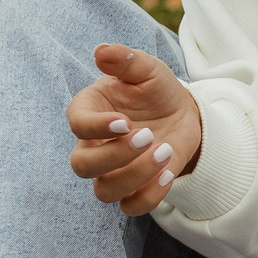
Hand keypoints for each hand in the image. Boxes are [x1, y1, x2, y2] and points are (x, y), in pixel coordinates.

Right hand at [66, 44, 203, 215]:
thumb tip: (103, 50)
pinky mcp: (133, 188)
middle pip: (82, 166)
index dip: (96, 127)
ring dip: (135, 177)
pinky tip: (168, 174)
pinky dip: (148, 196)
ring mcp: (111, 171)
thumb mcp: (146, 69)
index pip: (76, 125)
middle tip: (147, 136)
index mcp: (89, 112)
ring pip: (104, 191)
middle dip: (115, 156)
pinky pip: (130, 206)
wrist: (181, 112)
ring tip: (165, 151)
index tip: (125, 121)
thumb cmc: (155, 89)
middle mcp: (93, 145)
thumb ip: (126, 60)